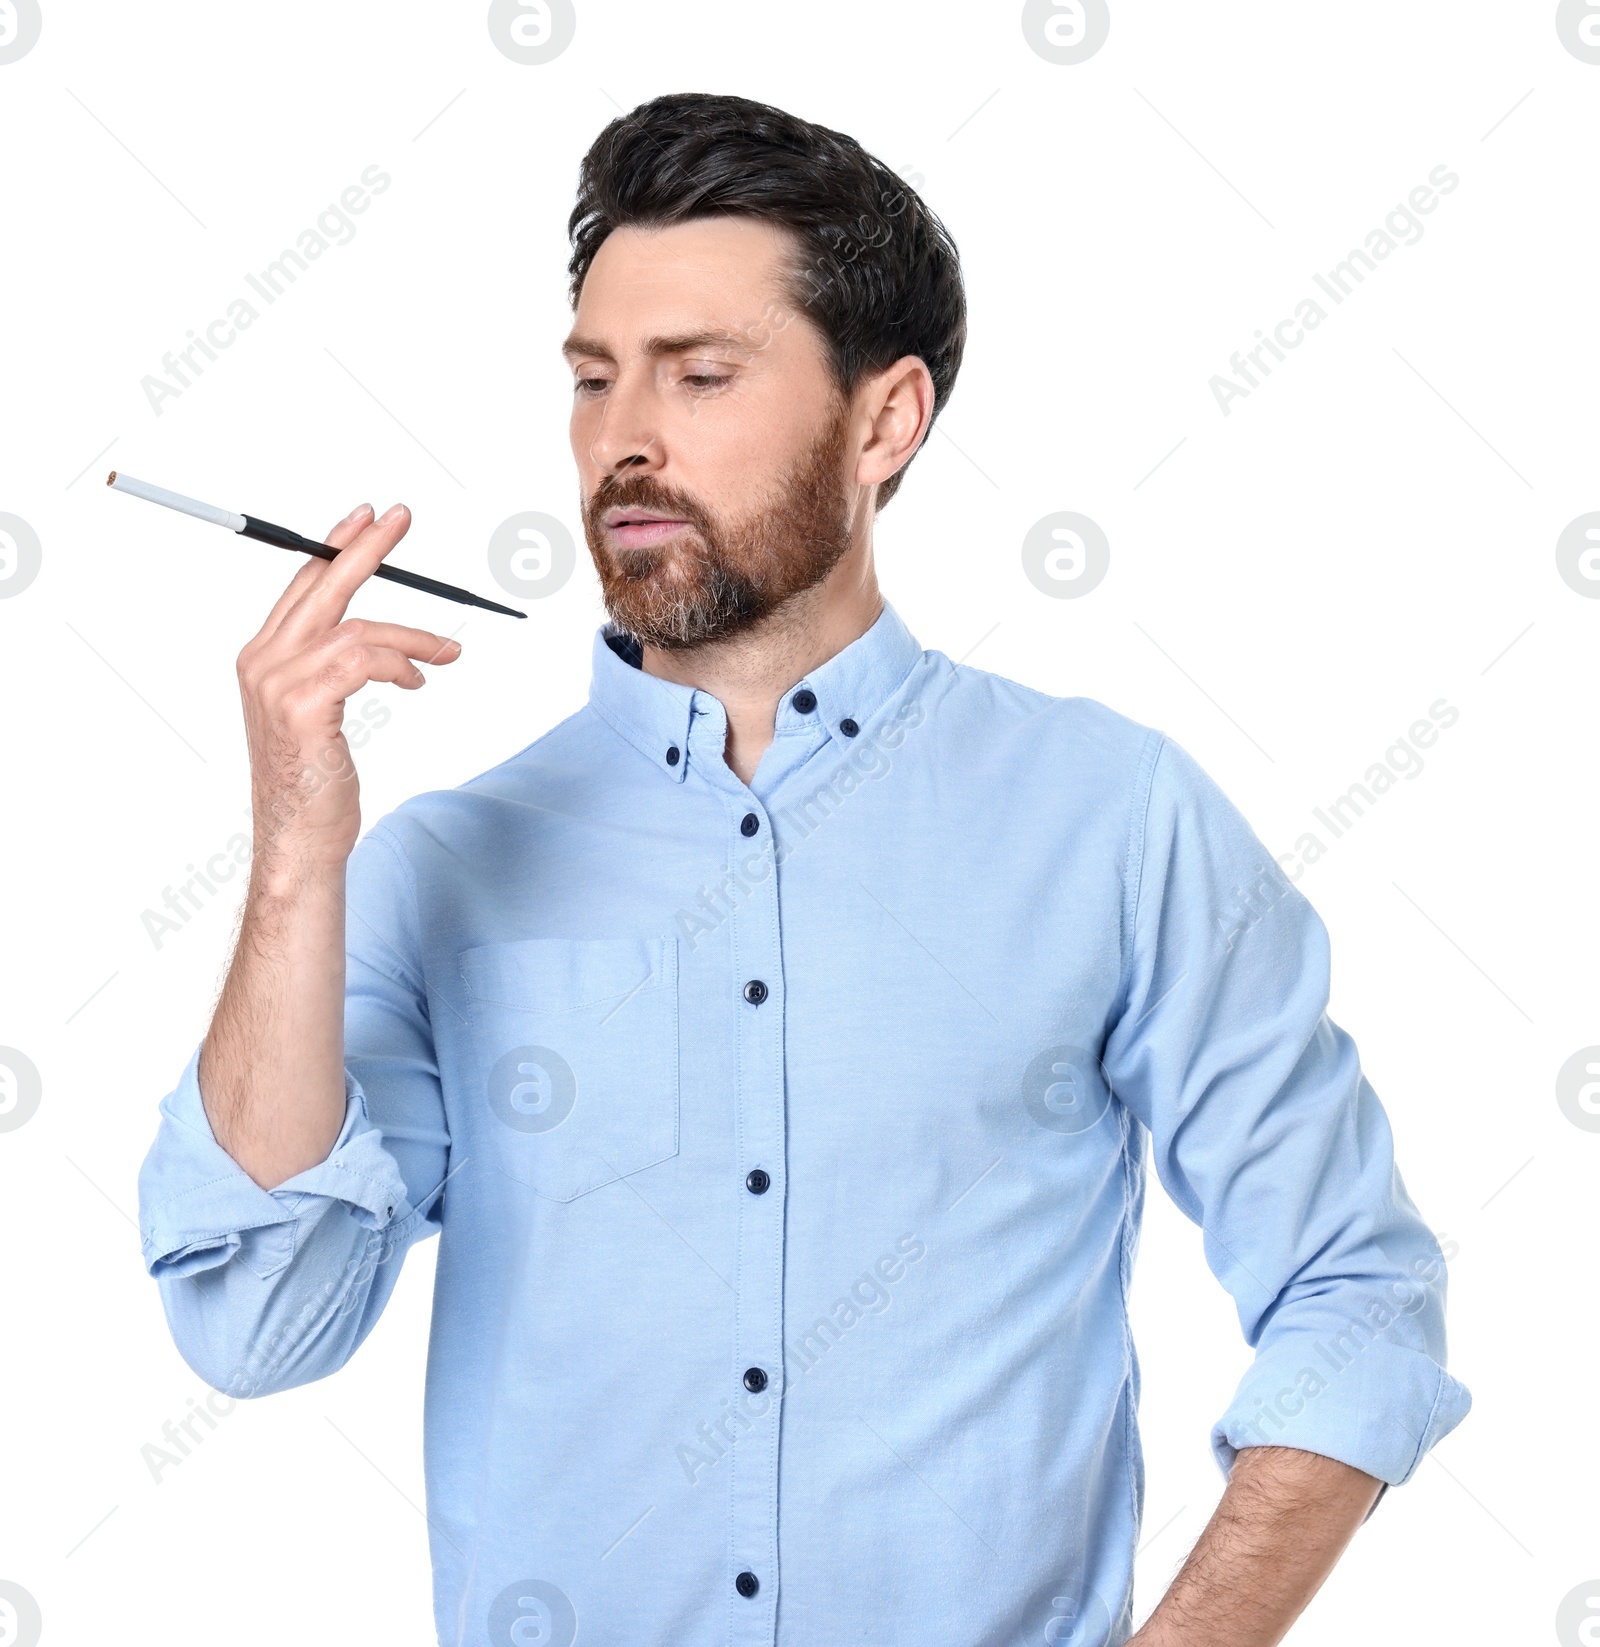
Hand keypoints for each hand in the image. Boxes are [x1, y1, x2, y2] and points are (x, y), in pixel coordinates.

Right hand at [235, 501, 461, 873]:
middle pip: (320, 584)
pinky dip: (402, 664)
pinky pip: (365, 660)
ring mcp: (278, 683)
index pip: (300, 586)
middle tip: (400, 516)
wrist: (299, 840)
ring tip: (449, 650)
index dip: (333, 548)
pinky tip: (419, 681)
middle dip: (365, 547)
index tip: (365, 521)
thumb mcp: (318, 715)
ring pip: (357, 627)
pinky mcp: (305, 706)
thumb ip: (332, 671)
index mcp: (261, 659)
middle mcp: (261, 662)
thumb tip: (373, 643)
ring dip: (413, 635)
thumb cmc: (313, 785)